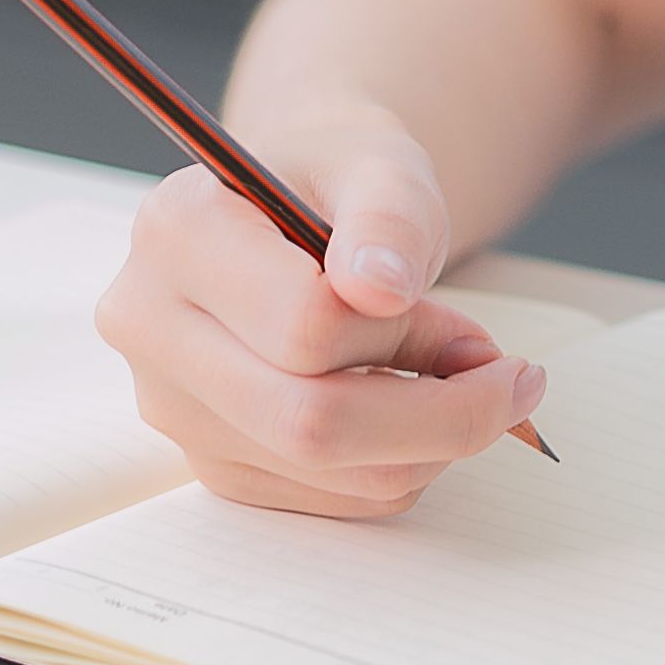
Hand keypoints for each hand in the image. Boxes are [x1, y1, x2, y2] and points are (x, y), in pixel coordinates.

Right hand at [91, 112, 545, 515]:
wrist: (294, 208)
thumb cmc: (339, 180)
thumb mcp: (381, 165)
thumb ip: (387, 217)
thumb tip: (379, 289)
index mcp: (177, 231)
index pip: (305, 326)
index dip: (411, 337)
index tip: (478, 330)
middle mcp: (150, 324)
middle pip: (307, 421)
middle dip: (440, 416)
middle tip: (514, 381)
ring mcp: (172, 404)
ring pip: (320, 470)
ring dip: (429, 444)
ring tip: (465, 381)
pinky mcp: (211, 459)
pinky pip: (323, 500)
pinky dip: (397, 466)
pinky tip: (415, 409)